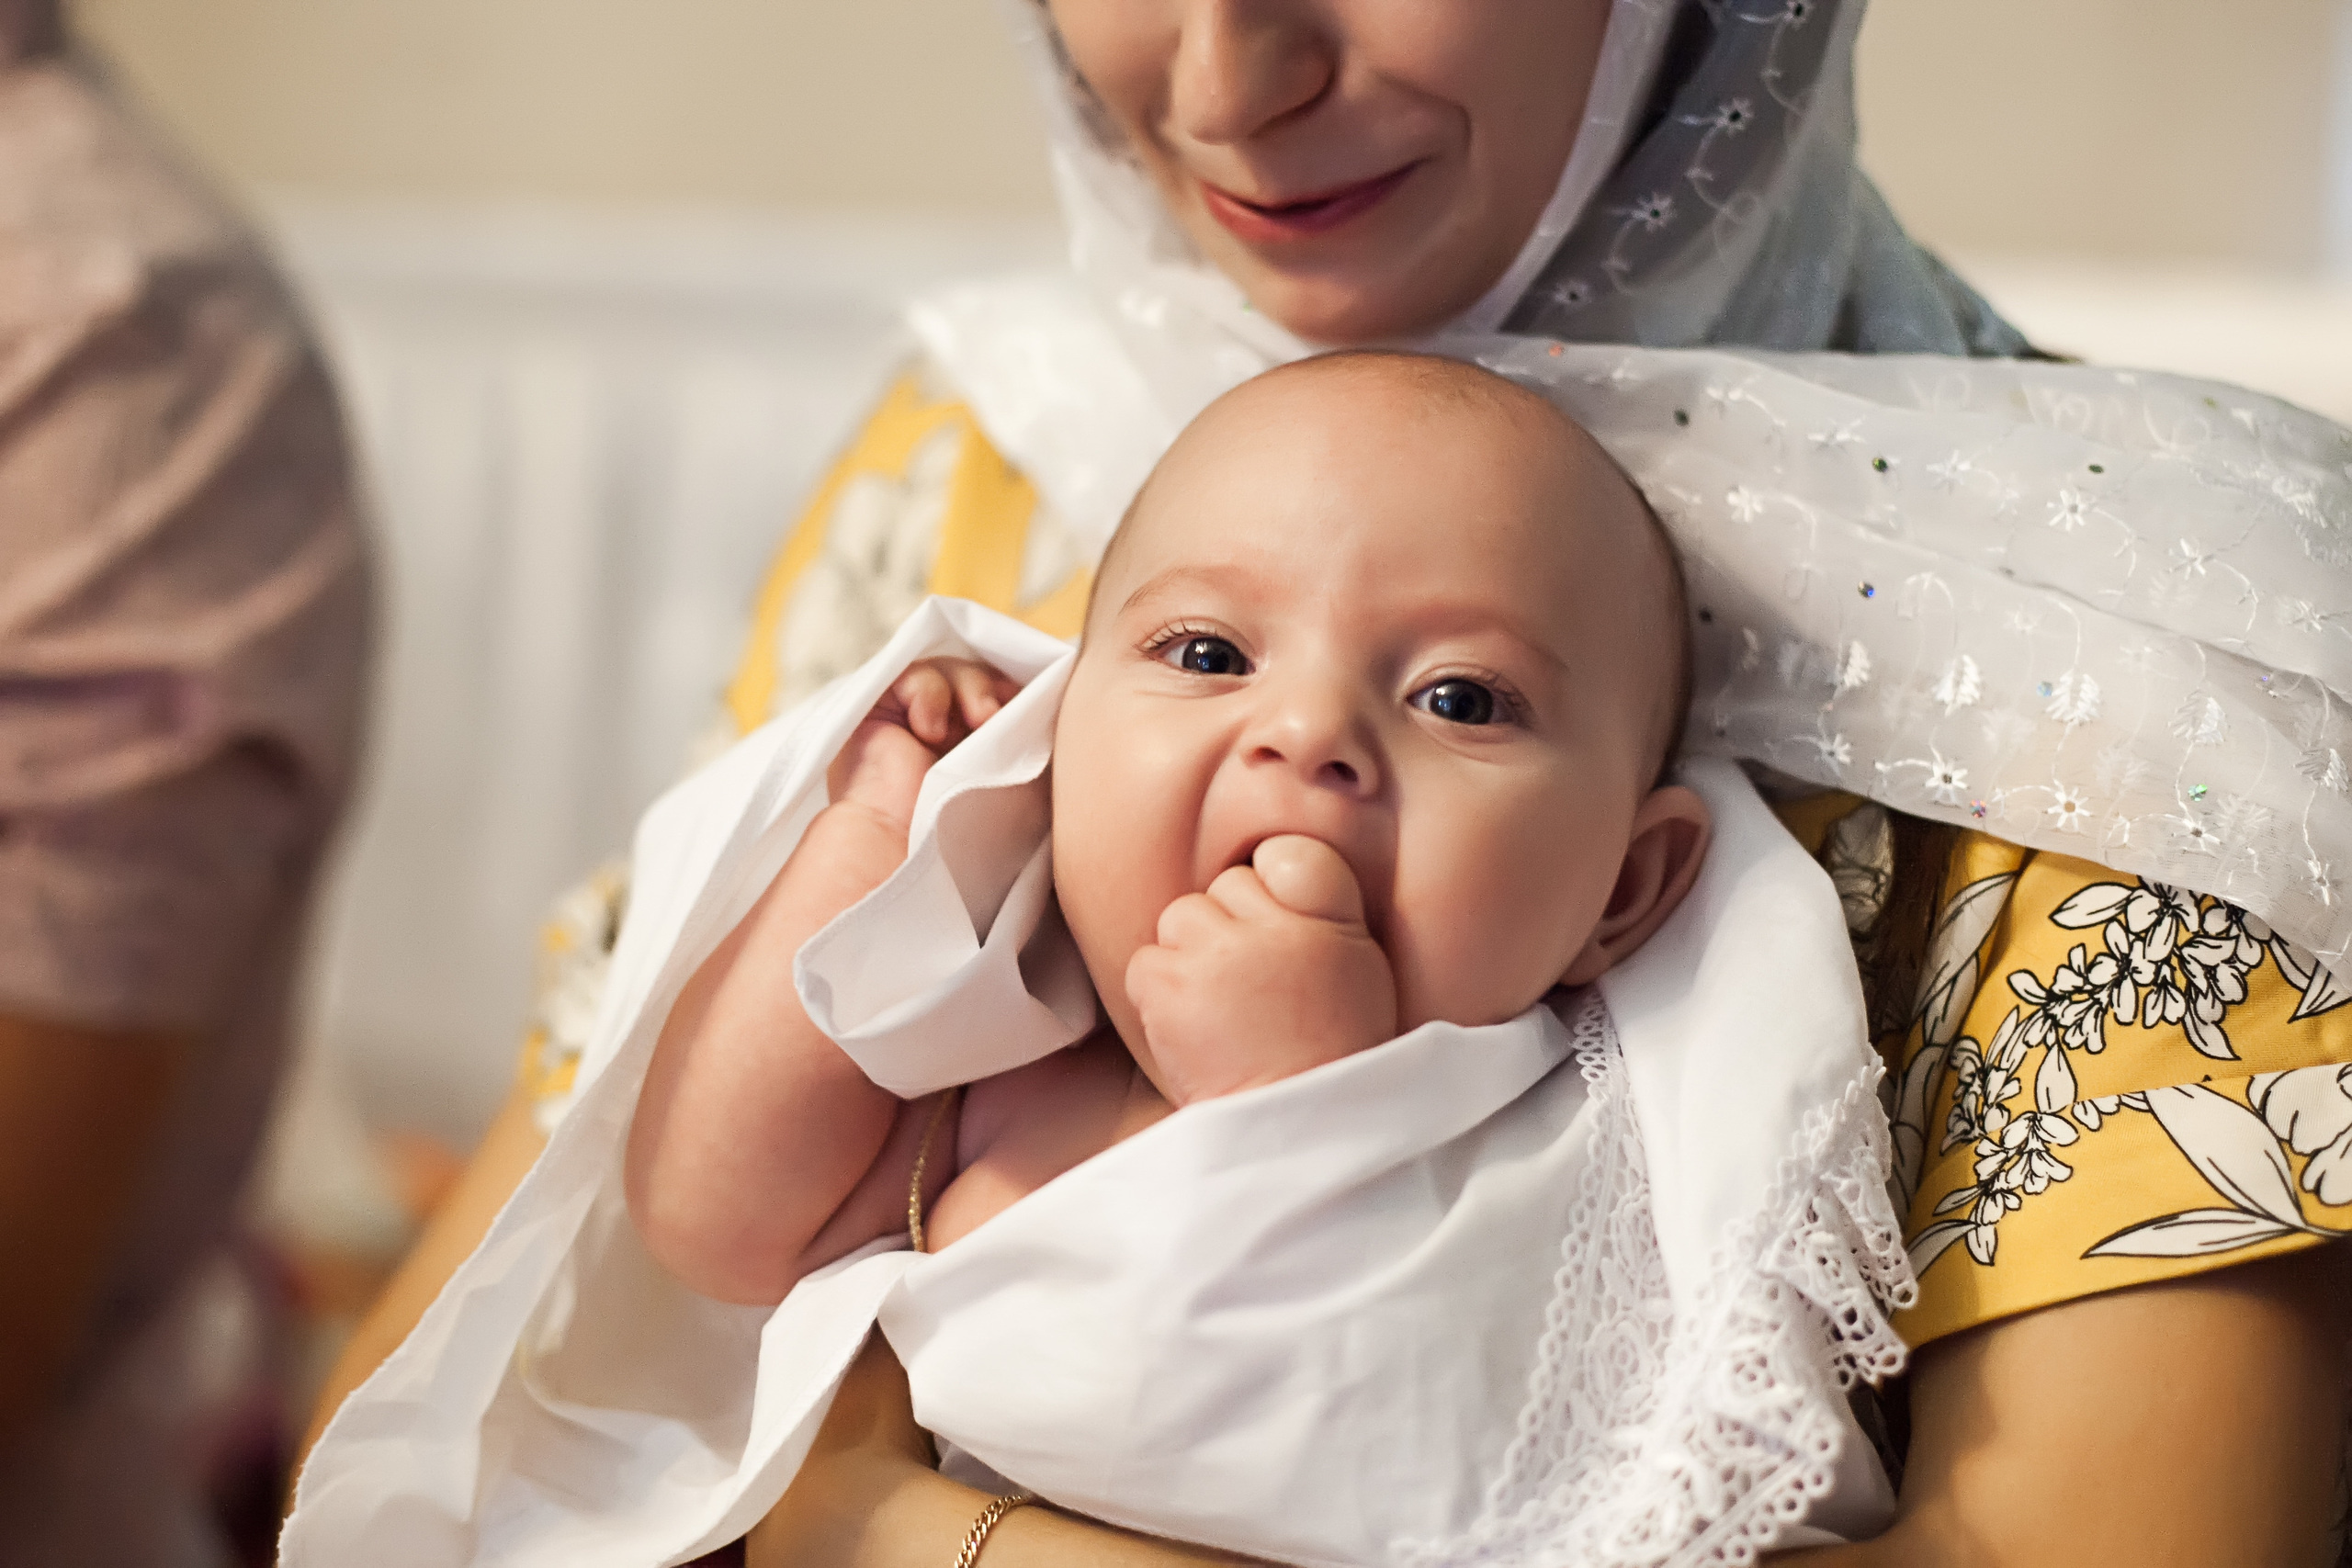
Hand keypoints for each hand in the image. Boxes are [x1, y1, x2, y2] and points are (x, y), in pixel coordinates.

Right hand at [825, 658, 1019, 840]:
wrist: (915, 845)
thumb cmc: (970, 825)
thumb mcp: (1019, 780)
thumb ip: (1031, 743)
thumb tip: (1048, 704)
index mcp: (977, 748)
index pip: (1003, 697)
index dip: (1018, 694)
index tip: (1033, 710)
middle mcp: (946, 730)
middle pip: (980, 676)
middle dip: (995, 690)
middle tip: (997, 718)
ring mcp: (913, 718)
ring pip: (952, 670)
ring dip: (971, 689)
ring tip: (978, 721)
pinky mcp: (882, 708)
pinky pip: (915, 676)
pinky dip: (930, 694)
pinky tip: (927, 731)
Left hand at [1125, 835, 1397, 1104]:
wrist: (1293, 1131)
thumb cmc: (1330, 1050)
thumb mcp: (1359, 967)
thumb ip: (1325, 911)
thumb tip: (1278, 863)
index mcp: (1330, 920)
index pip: (1286, 854)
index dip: (1273, 888)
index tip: (1277, 928)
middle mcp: (1273, 928)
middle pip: (1226, 886)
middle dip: (1229, 926)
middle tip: (1248, 986)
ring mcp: (1217, 954)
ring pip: (1181, 917)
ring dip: (1191, 954)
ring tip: (1219, 1006)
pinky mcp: (1169, 985)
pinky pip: (1146, 961)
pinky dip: (1159, 990)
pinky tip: (1191, 1025)